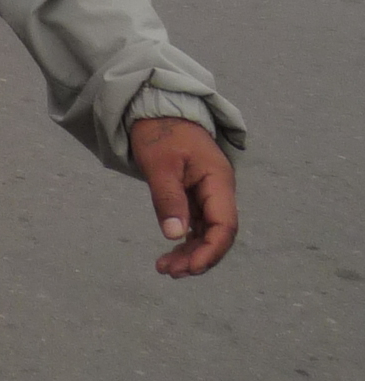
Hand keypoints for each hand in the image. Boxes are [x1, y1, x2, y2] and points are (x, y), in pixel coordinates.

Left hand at [129, 116, 236, 277]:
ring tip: (165, 268)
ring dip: (190, 253)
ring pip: (207, 232)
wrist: (156, 109)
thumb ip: (168, 198)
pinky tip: (170, 253)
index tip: (190, 268)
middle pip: (218, 234)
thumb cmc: (160, 132)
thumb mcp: (160, 164)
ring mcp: (208, 193)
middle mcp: (218, 190)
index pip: (225, 225)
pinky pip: (197, 225)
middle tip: (169, 271)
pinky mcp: (195, 195)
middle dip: (198, 257)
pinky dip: (185, 240)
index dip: (211, 251)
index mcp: (218, 180)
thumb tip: (174, 235)